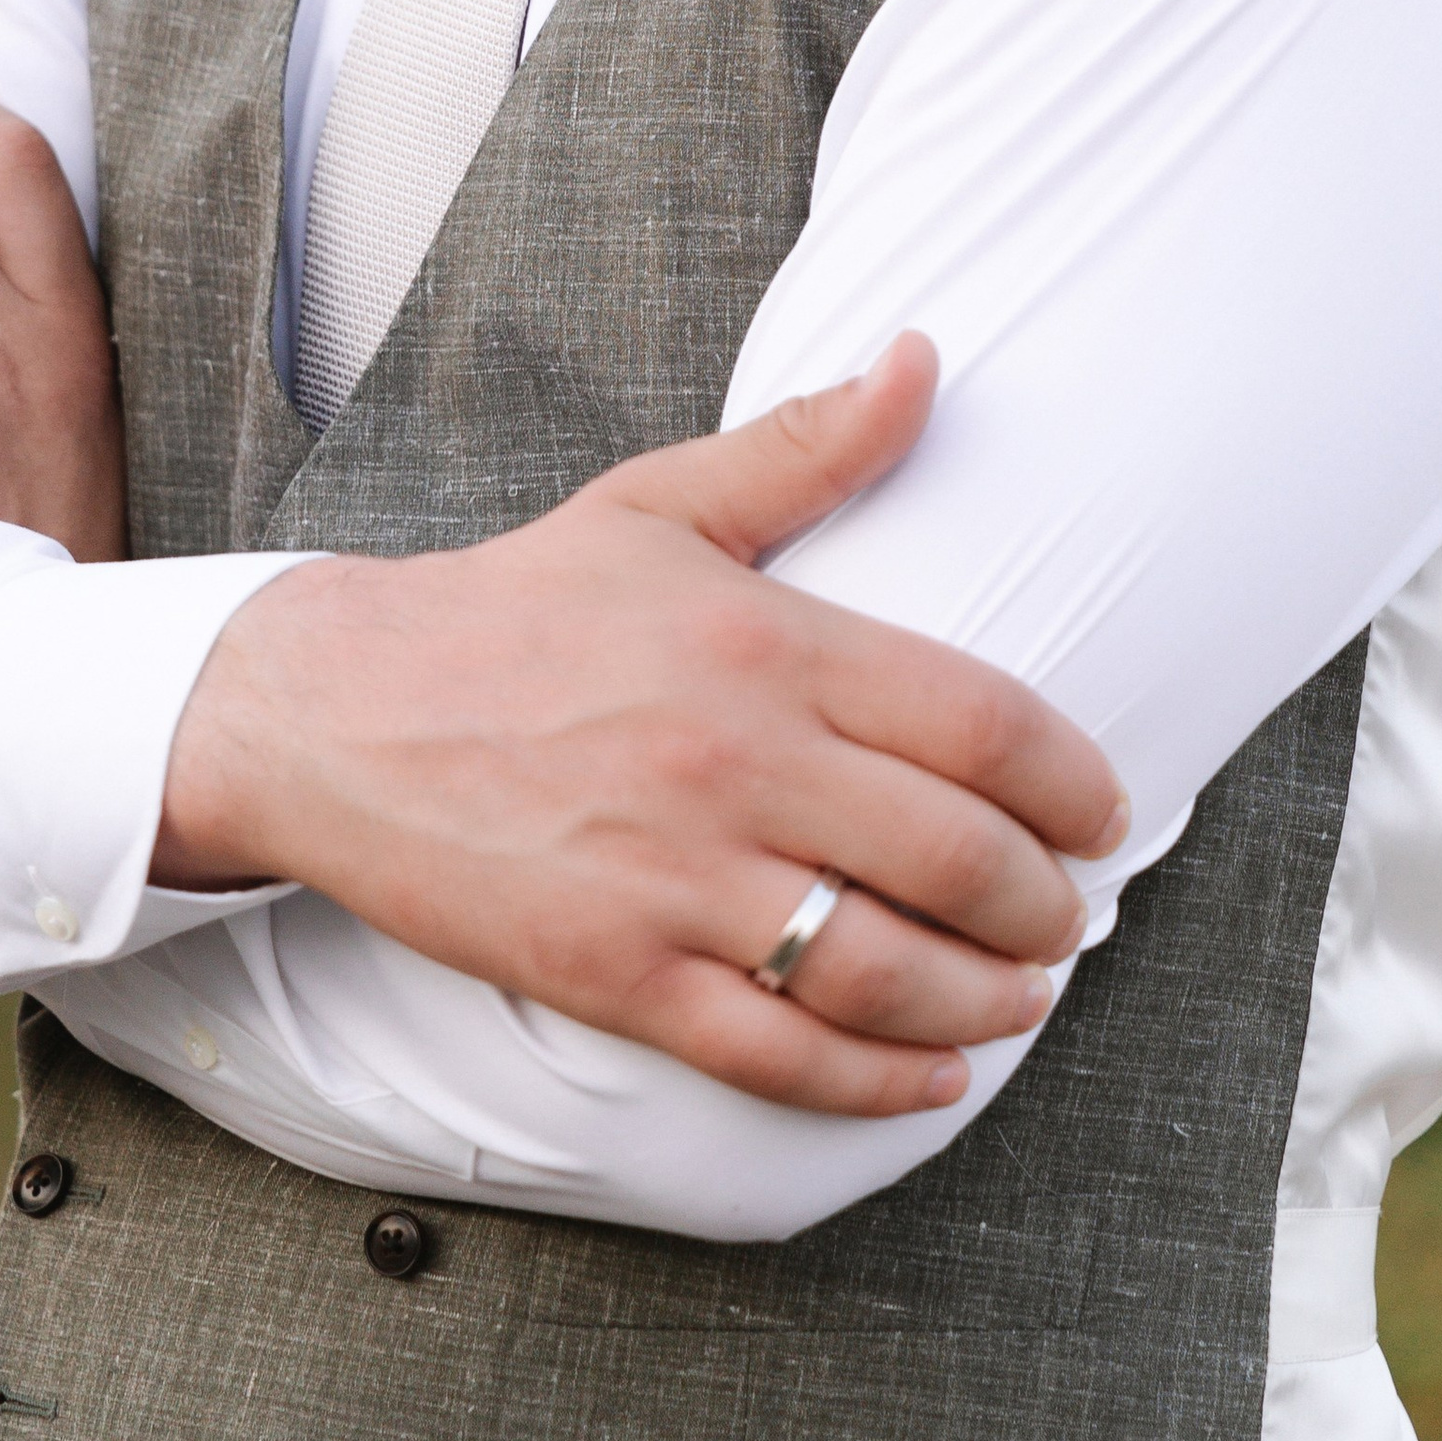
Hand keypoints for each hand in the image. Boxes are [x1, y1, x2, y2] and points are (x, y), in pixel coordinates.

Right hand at [157, 334, 1129, 1117]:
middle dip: (1047, 906)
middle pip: (957, 860)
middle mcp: (734, 764)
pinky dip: (874, 1083)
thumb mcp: (660, 503)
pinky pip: (777, 1055)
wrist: (335, 709)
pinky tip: (929, 1078)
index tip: (1106, 813)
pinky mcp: (614, 975)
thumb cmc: (513, 606)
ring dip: (983, 1001)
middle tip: (1070, 918)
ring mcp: (673, 880)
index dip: (1073, 784)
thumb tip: (923, 357)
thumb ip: (808, 446)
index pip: (981, 726)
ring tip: (1019, 995)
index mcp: (764, 644)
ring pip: (881, 972)